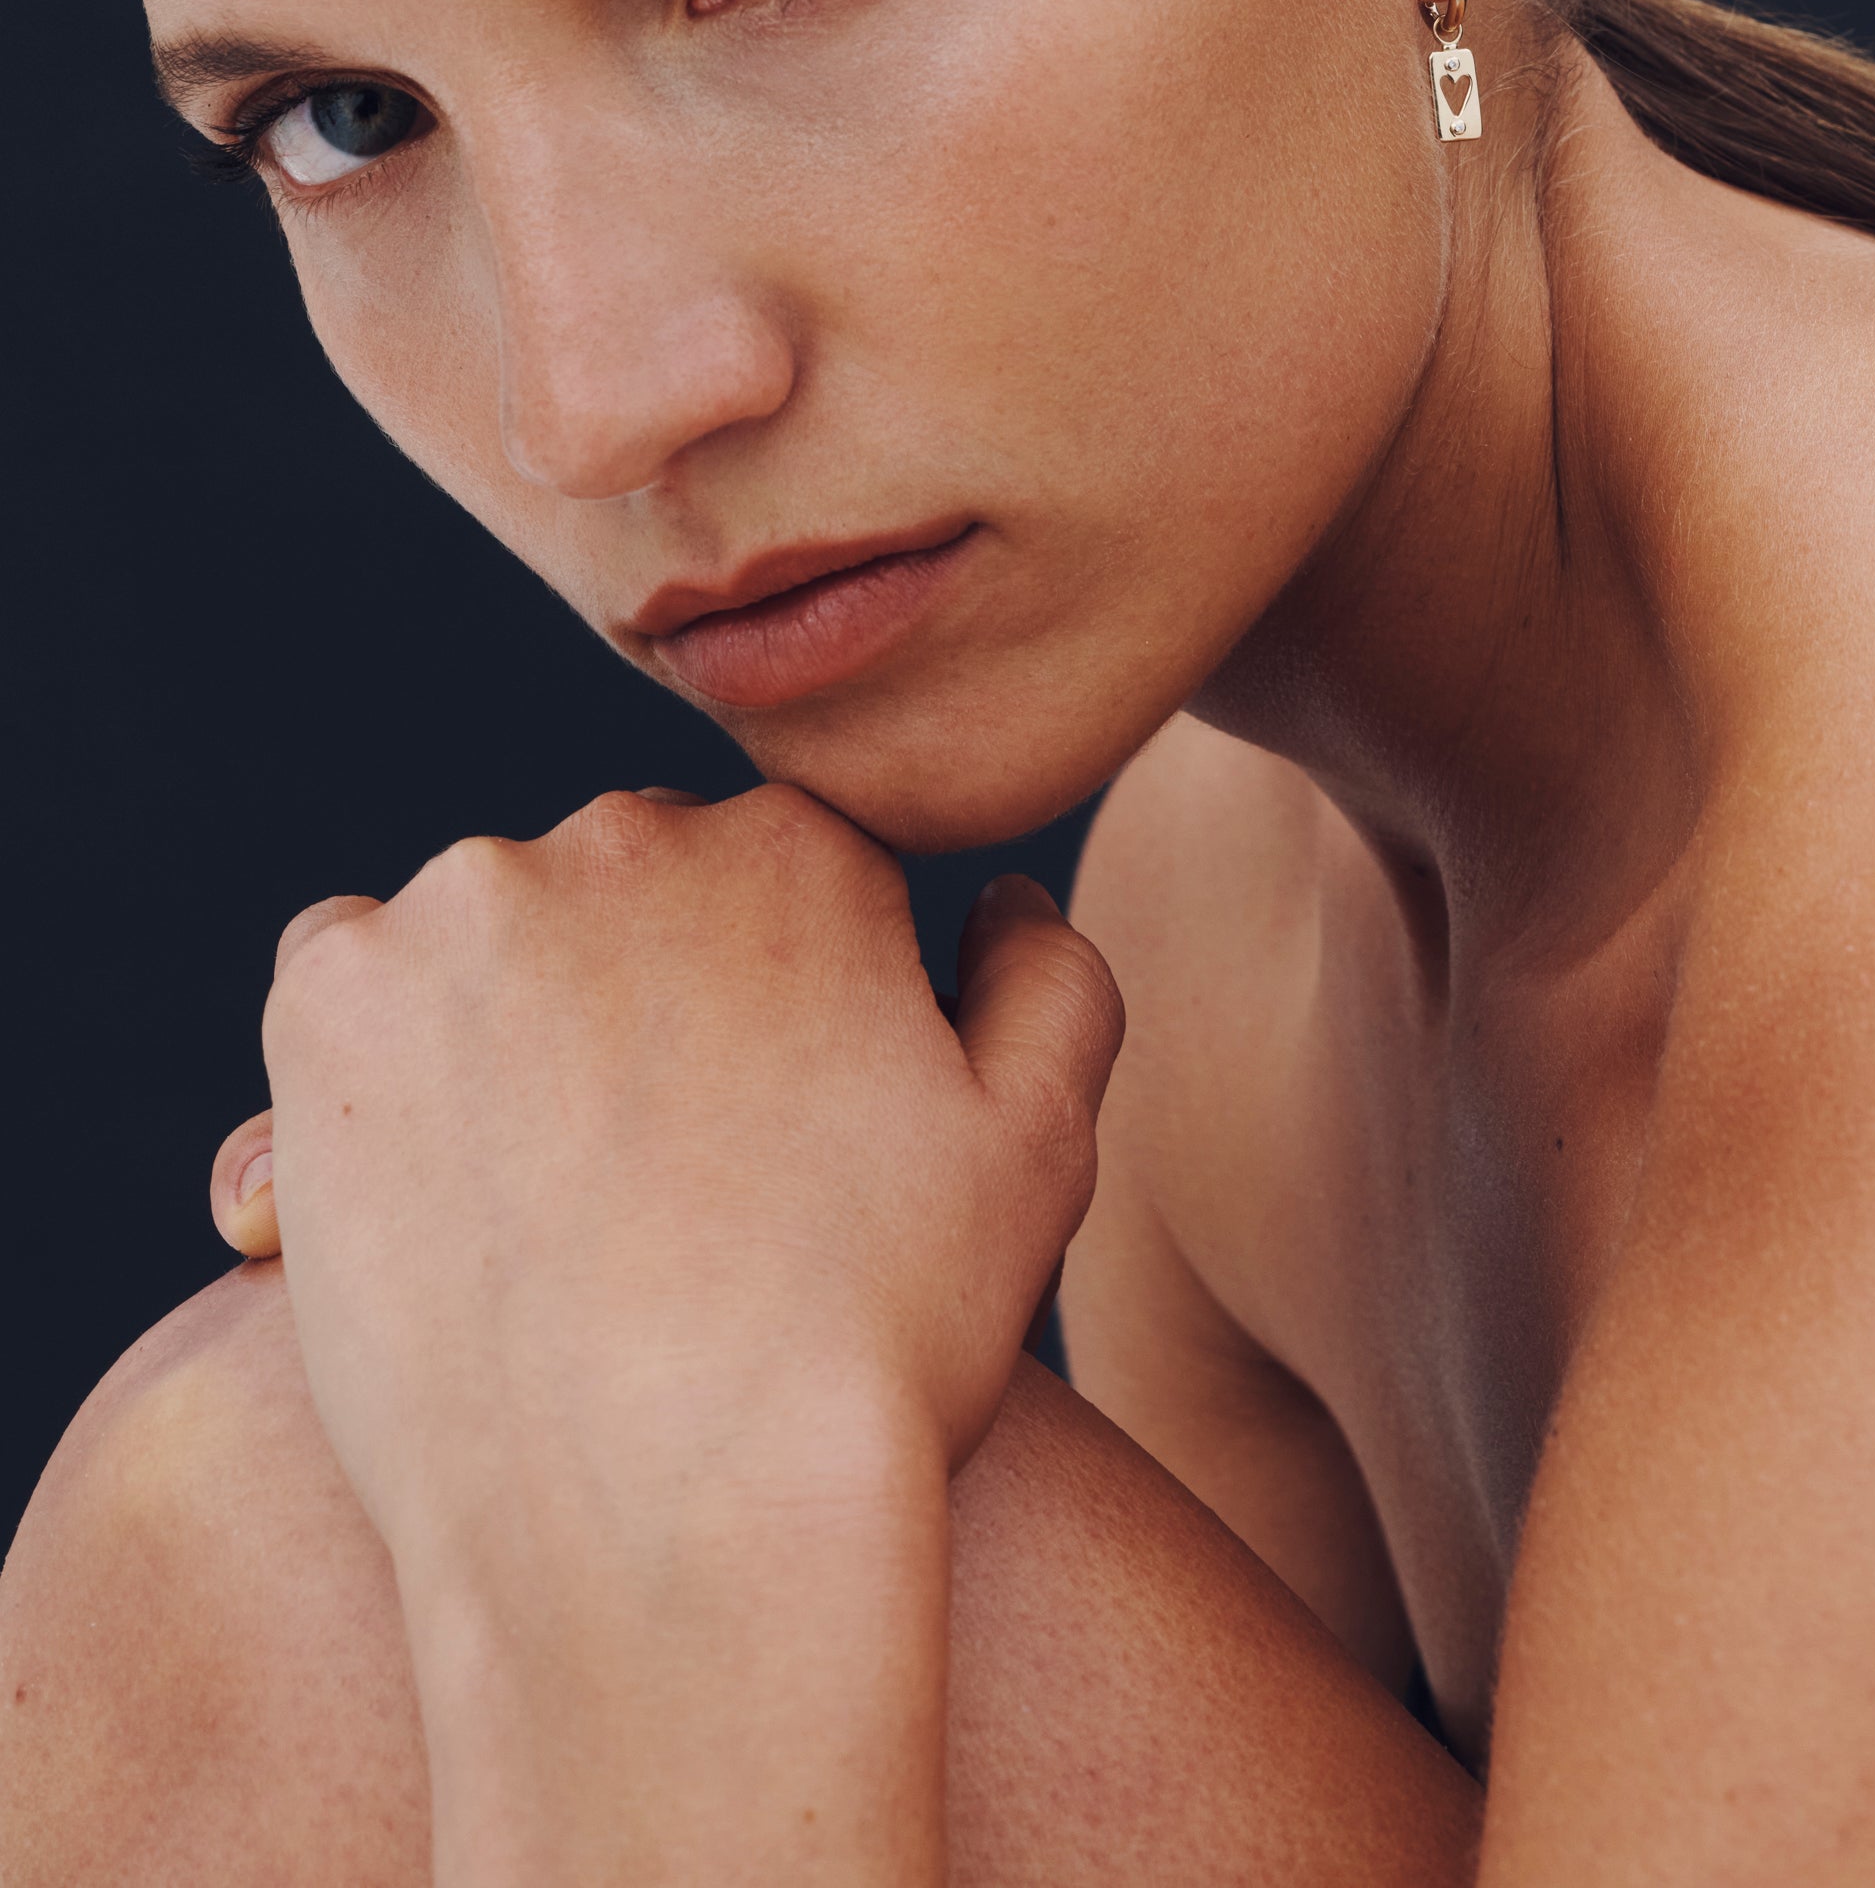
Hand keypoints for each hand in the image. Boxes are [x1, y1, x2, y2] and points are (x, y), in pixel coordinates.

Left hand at [248, 782, 1118, 1582]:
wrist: (672, 1530)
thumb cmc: (878, 1346)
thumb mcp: (1041, 1147)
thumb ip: (1048, 977)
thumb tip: (991, 904)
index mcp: (799, 851)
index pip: (773, 891)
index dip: (778, 1023)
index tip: (761, 1151)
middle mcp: (629, 839)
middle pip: (625, 902)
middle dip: (635, 1011)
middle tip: (653, 1194)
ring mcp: (466, 909)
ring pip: (484, 941)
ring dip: (503, 1030)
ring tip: (540, 1213)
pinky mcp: (332, 999)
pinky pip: (340, 987)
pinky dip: (371, 1066)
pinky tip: (431, 1196)